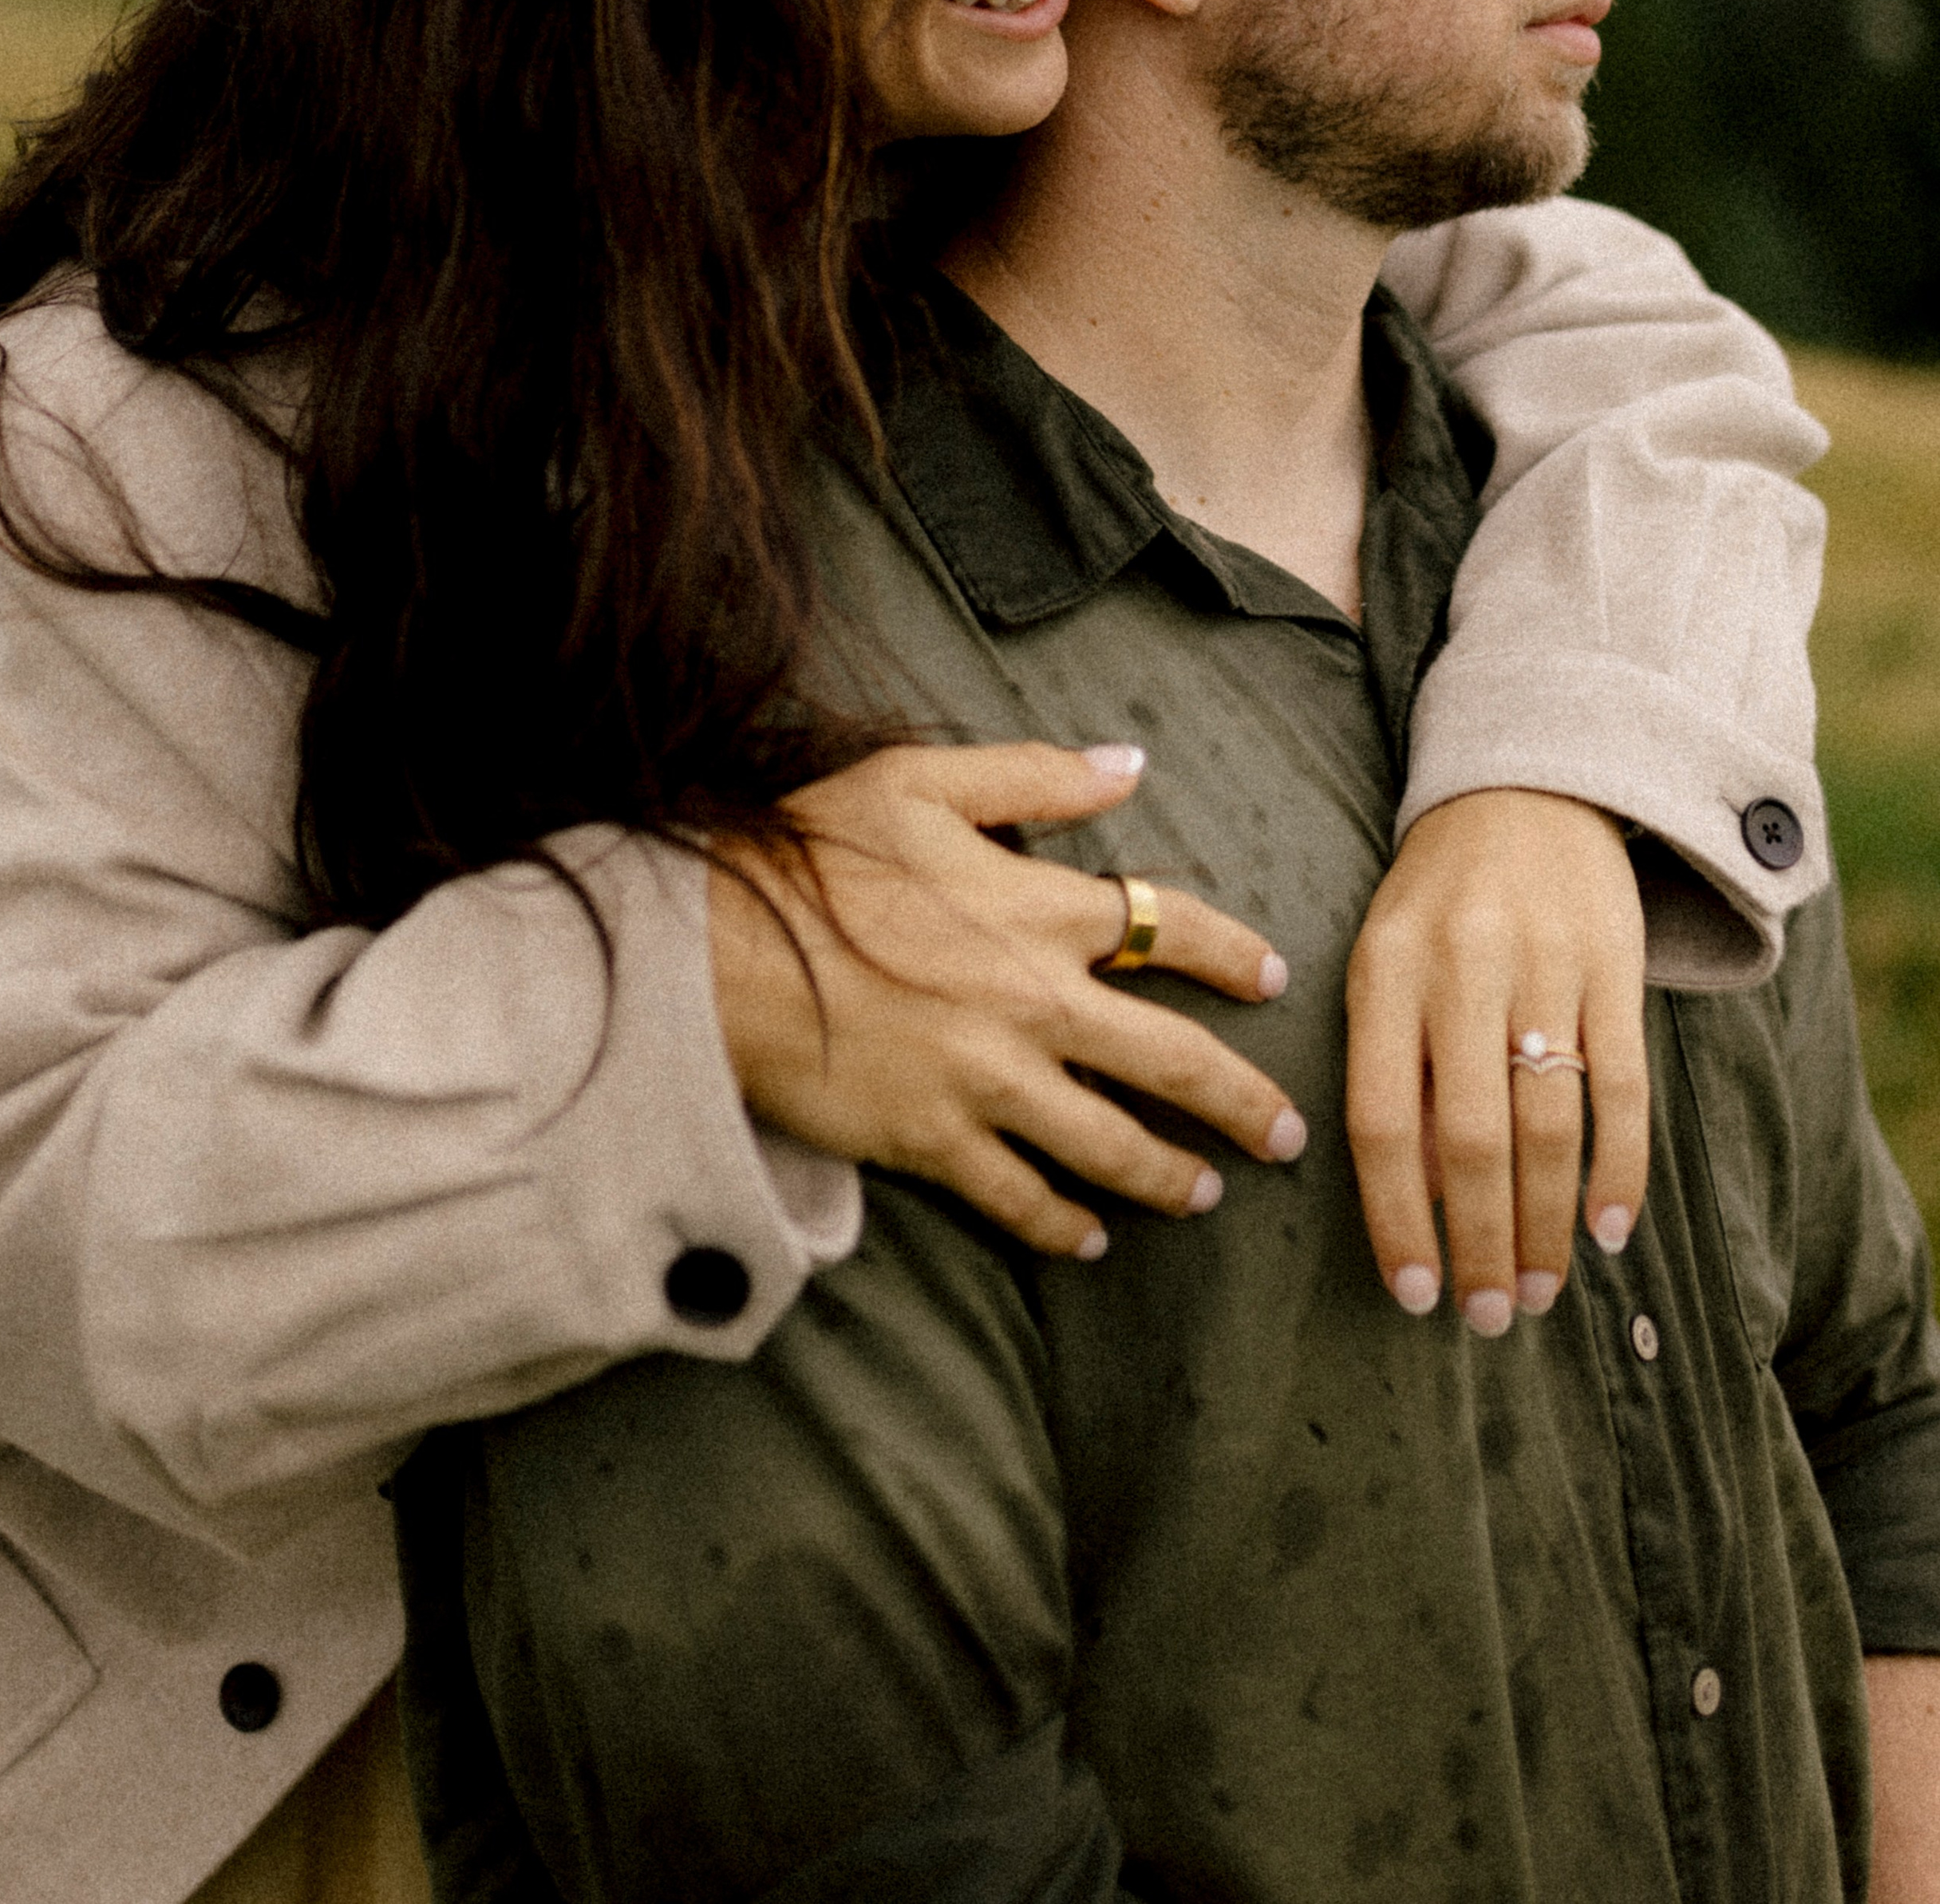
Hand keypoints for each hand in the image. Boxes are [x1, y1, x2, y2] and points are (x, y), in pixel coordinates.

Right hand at [707, 740, 1303, 1259]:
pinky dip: (1062, 1223)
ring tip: (1203, 1192)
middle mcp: (1034, 1002)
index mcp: (1039, 908)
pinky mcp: (934, 1140)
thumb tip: (1128, 763)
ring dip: (1168, 1174)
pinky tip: (1089, 1238)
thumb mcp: (920, 781)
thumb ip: (1034, 775)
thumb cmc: (812, 855)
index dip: (1231, 953)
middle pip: (1172, 1061)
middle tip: (1285, 1133)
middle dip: (1242, 1103)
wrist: (715, 954)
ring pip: (1110, 1145)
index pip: (1169, 927)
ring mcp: (988, 1081)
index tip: (1272, 977)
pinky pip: (1019, 1196)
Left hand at [1343, 789, 1648, 1332]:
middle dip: (1480, 1243)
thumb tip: (1418, 1202)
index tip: (1412, 1294)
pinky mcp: (1615, 967)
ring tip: (1539, 1292)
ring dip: (1546, 1225)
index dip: (1396, 1218)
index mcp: (1384, 972)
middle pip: (1472, 1139)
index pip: (1382, 1121)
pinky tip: (1607, 1229)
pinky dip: (1619, 1170)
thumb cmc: (1435, 903)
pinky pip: (1622, 1089)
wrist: (1524, 788)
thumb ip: (1393, 1070)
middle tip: (1487, 1317)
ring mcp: (1544, 966)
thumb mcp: (1383, 964)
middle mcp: (1461, 970)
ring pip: (1549, 1126)